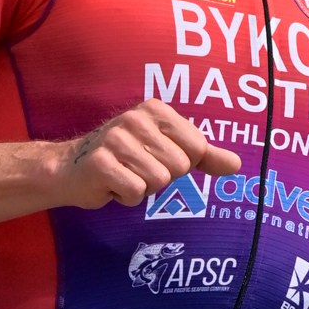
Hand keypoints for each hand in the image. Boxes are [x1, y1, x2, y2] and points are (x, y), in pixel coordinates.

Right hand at [61, 103, 234, 209]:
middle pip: (178, 167)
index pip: (197, 148)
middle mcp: (135, 119)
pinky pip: (136, 193)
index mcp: (156, 110)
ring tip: (125, 176)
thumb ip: (204, 156)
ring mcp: (115, 140)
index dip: (181, 163)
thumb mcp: (168, 151)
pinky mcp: (100, 163)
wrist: (72, 169)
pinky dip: (126, 197)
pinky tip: (112, 185)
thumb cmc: (127, 160)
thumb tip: (236, 165)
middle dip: (162, 178)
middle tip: (138, 170)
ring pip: (158, 182)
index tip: (157, 158)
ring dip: (143, 189)